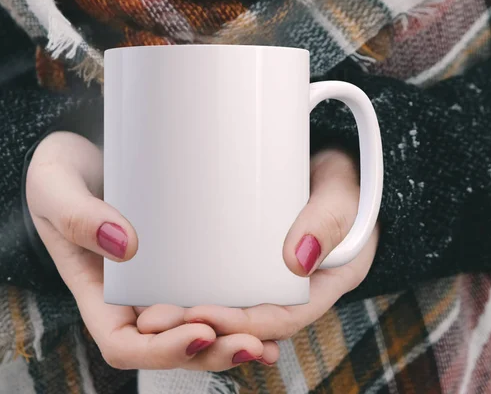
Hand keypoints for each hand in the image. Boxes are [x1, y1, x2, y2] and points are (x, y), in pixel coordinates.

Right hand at [26, 131, 279, 369]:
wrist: (83, 152)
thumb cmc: (61, 172)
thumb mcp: (54, 187)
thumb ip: (77, 215)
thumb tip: (126, 246)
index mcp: (97, 291)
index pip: (126, 343)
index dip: (162, 350)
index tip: (199, 331)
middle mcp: (132, 295)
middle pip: (171, 344)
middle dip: (210, 352)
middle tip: (251, 341)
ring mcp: (159, 278)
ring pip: (195, 325)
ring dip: (230, 338)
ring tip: (268, 339)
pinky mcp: (182, 255)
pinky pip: (209, 289)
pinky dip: (238, 307)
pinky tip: (271, 306)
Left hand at [137, 149, 378, 342]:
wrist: (333, 162)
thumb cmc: (342, 176)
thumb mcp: (342, 192)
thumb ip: (328, 219)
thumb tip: (298, 261)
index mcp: (324, 284)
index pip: (280, 318)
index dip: (240, 325)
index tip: (201, 316)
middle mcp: (295, 287)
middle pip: (248, 321)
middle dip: (202, 328)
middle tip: (156, 320)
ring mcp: (271, 272)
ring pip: (233, 306)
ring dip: (192, 316)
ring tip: (148, 314)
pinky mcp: (251, 255)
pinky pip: (225, 282)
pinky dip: (196, 291)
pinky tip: (164, 291)